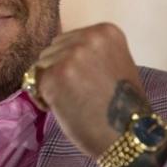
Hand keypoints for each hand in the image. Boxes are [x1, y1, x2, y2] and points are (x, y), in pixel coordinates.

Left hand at [31, 22, 148, 158]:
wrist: (130, 135)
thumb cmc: (123, 104)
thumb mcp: (113, 63)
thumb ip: (90, 53)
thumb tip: (57, 53)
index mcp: (105, 31)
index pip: (68, 40)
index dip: (71, 63)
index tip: (87, 81)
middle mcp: (88, 38)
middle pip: (53, 49)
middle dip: (59, 70)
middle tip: (79, 94)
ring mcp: (71, 56)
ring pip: (42, 65)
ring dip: (51, 83)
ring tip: (74, 102)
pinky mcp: (55, 76)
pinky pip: (35, 83)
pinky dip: (44, 98)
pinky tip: (65, 109)